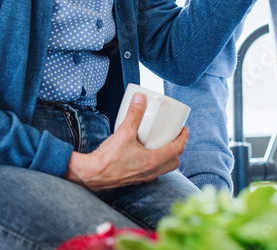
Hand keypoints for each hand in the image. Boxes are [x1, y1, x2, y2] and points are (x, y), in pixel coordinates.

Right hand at [64, 93, 186, 191]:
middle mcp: (152, 171)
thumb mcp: (124, 132)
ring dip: (166, 156)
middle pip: (174, 161)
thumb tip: (140, 98)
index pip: (177, 149)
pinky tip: (145, 152)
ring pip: (163, 167)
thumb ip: (133, 114)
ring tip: (161, 142)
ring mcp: (144, 177)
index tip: (184, 129)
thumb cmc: (108, 158)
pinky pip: (152, 170)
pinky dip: (155, 161)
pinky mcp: (136, 178)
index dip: (183, 138)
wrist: (92, 175)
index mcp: (154, 161)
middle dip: (177, 148)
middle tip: (173, 136)